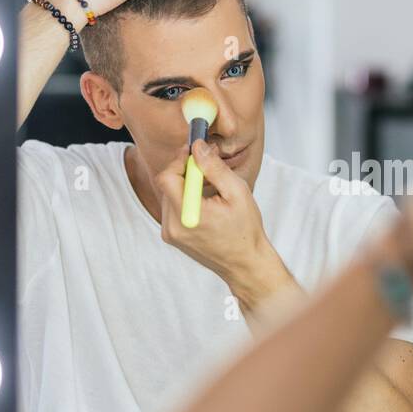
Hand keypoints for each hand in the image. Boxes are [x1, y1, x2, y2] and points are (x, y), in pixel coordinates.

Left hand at [156, 140, 281, 297]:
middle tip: (207, 167)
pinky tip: (205, 203)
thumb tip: (198, 147)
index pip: (167, 177)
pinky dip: (185, 198)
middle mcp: (172, 226)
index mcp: (187, 215)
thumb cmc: (246, 231)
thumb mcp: (237, 192)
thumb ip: (214, 168)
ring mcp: (170, 234)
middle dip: (184, 171)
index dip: (179, 160)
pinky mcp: (172, 237)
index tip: (195, 153)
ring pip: (169, 195)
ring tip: (210, 189)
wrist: (245, 264)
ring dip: (185, 185)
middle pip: (166, 185)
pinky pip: (172, 208)